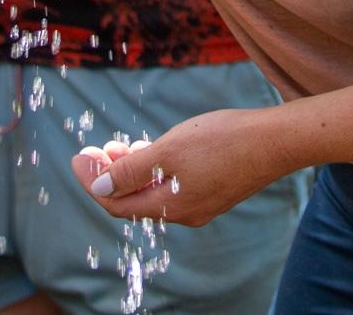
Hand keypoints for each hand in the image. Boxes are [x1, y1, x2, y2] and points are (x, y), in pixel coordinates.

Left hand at [70, 108, 285, 227]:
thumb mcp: (169, 150)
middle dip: (109, 176)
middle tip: (92, 150)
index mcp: (171, 208)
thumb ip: (132, 171)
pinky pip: (172, 186)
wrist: (275, 140)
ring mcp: (201, 202)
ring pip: (153, 192)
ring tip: (116, 146)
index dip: (93, 182)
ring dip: (131, 171)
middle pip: (134, 201)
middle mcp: (185, 213)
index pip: (118, 204)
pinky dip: (153, 170)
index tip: (78, 157)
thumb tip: (100, 188)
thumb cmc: (222, 141)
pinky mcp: (213, 189)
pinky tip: (150, 150)